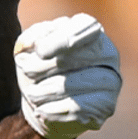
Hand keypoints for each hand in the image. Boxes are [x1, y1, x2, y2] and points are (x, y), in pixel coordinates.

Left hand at [14, 13, 121, 138]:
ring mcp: (111, 79)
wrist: (47, 100)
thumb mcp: (28, 47)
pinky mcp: (107, 105)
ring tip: (31, 93)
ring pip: (72, 85)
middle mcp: (106, 51)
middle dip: (42, 67)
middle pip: (74, 58)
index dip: (61, 40)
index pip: (82, 28)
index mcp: (87, 28)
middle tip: (26, 71)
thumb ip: (29, 40)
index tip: (40, 52)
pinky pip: (77, 108)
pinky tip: (40, 110)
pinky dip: (52, 109)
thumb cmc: (38, 64)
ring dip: (44, 91)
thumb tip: (33, 45)